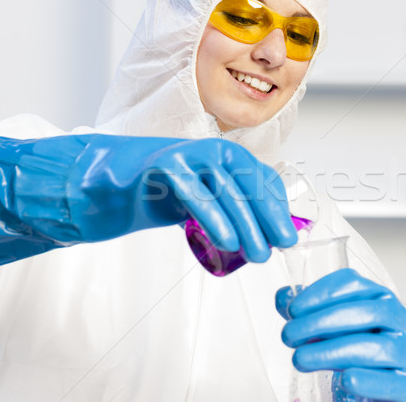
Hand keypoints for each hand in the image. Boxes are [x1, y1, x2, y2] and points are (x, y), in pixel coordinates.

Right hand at [0, 132, 296, 267]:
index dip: (278, 208)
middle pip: (250, 186)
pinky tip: (227, 241)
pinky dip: (213, 217)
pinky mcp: (166, 167)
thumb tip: (274, 233)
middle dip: (268, 219)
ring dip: (246, 224)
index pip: (263, 181)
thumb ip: (237, 209)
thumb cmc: (169, 193)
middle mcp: (214, 151)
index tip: (288, 236)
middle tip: (278, 248)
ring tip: (257, 254)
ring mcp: (189, 156)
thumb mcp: (210, 200)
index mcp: (230, 157)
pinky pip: (194, 194)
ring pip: (226, 192)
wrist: (117, 184)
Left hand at [275, 269, 405, 401]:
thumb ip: (316, 309)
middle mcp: (395, 320)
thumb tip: (283, 298)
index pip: (351, 284)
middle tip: (289, 335)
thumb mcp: (354, 318)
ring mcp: (405, 352)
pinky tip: (344, 380)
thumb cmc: (381, 339)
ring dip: (330, 352)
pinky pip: (388, 382)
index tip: (293, 308)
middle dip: (318, 323)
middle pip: (359, 313)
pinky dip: (364, 380)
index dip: (319, 293)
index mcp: (379, 297)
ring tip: (300, 358)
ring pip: (370, 347)